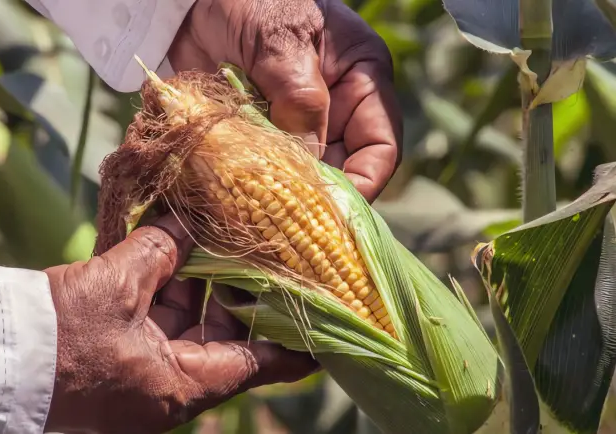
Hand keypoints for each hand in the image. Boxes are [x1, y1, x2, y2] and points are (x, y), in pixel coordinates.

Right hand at [43, 214, 317, 433]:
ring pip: (188, 322)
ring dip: (199, 281)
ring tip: (219, 235)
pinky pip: (155, 319)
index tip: (329, 320)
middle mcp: (170, 384)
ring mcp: (142, 370)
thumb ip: (159, 251)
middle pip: (225, 335)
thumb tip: (185, 222)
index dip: (297, 341)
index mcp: (184, 383)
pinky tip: (174, 247)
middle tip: (265, 249)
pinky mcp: (117, 353)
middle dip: (240, 290)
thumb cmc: (59, 337)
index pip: (262, 363)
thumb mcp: (116, 287)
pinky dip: (165, 286)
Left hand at [168, 0, 401, 201]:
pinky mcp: (259, 133)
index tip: (334, 212)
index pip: (381, 146)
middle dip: (319, 199)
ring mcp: (295, 123)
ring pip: (302, 176)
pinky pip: (265, 170)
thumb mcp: (281, 42)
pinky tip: (237, 201)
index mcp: (361, 80)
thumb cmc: (251, 0)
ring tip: (261, 218)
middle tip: (290, 228)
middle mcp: (335, 108)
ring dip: (283, 198)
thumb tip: (308, 165)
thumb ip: (300, 100)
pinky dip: (253, 187)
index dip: (364, 183)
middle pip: (342, 169)